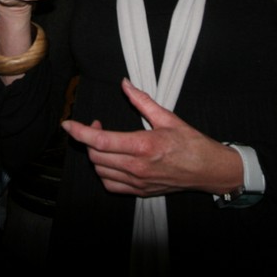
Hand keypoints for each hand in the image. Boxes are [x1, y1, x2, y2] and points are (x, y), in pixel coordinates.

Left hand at [60, 78, 237, 196]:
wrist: (208, 170)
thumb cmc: (191, 143)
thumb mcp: (168, 117)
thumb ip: (142, 101)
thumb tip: (125, 84)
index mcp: (143, 145)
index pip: (101, 141)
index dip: (80, 132)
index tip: (68, 124)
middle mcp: (137, 166)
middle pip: (96, 156)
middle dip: (89, 139)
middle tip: (97, 127)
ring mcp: (138, 181)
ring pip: (100, 170)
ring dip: (96, 155)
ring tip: (106, 143)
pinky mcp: (140, 191)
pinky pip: (110, 185)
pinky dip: (104, 172)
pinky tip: (111, 161)